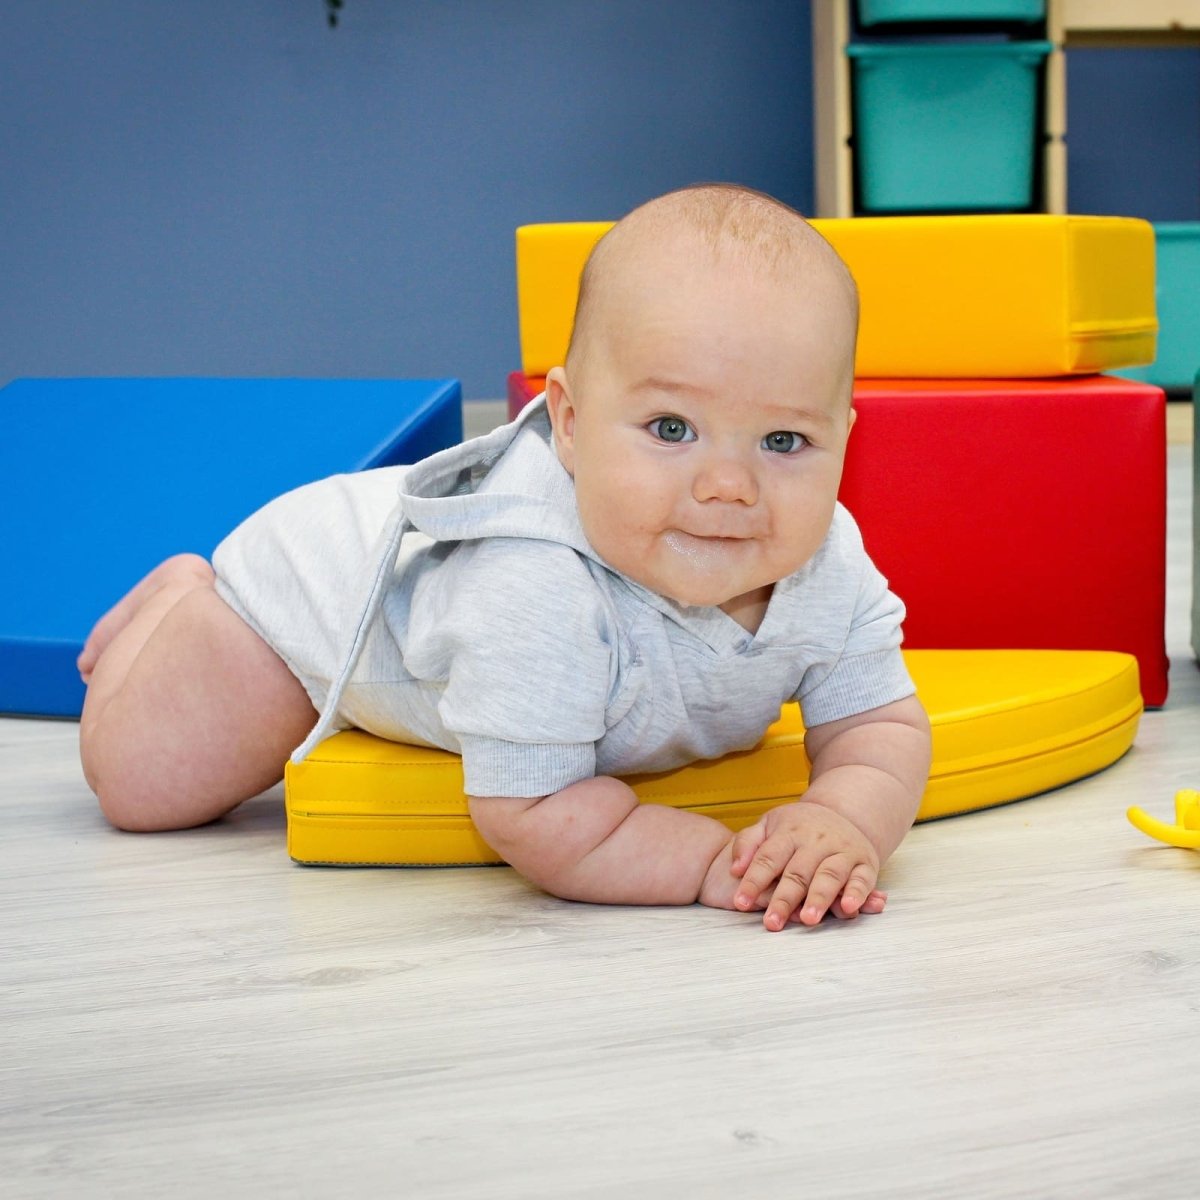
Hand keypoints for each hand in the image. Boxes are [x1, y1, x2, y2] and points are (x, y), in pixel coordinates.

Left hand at [729, 802, 883, 930]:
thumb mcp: (768, 825)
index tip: (740, 903)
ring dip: (819, 898)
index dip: (754, 881)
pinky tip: (849, 907)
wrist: (843, 811)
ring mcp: (842, 851)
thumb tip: (734, 869)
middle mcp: (816, 841)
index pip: (768, 858)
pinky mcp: (865, 863)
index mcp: (789, 833)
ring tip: (807, 919)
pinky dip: (857, 893)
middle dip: (784, 899)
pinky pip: (863, 879)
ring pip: (829, 875)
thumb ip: (747, 844)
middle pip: (798, 872)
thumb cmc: (798, 827)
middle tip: (772, 923)